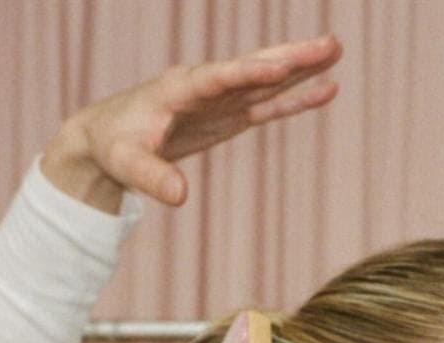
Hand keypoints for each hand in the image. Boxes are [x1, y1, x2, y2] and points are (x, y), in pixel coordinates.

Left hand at [44, 35, 341, 211]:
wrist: (107, 137)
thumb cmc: (114, 147)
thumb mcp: (126, 165)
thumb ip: (152, 178)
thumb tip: (180, 197)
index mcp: (177, 89)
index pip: (217, 78)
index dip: (247, 72)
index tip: (279, 66)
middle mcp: (204, 86)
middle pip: (253, 68)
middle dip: (290, 57)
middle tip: (329, 44)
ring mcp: (220, 99)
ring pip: (266, 80)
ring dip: (301, 68)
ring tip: (335, 50)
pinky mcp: (228, 115)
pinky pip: (267, 105)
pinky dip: (295, 99)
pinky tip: (324, 89)